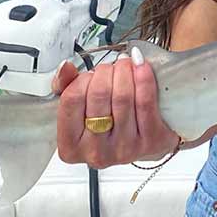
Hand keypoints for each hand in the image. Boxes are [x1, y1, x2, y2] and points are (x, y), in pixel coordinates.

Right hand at [51, 52, 179, 167]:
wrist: (143, 144)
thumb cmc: (107, 124)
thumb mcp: (79, 109)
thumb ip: (66, 86)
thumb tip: (66, 67)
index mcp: (71, 146)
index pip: (72, 99)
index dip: (82, 79)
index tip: (91, 74)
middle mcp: (96, 151)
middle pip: (99, 94)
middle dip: (106, 71)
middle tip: (111, 66)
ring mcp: (125, 149)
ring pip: (123, 96)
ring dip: (124, 71)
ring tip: (125, 65)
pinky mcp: (151, 142)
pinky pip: (145, 102)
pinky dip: (144, 79)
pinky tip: (142, 67)